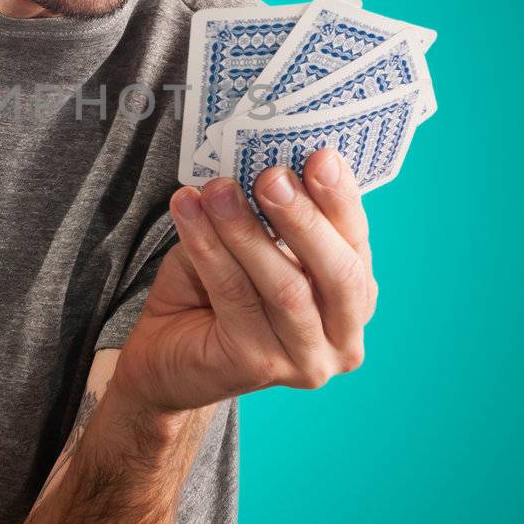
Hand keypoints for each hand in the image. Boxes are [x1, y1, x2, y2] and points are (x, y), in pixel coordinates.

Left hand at [115, 151, 378, 413]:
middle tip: (272, 177)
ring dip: (246, 230)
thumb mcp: (254, 244)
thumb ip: (271, 214)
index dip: (340, 200)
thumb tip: (268, 160)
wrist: (166, 353)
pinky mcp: (258, 366)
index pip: (356, 245)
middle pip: (337, 274)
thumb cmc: (216, 291)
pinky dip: (208, 247)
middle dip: (304, 219)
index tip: (321, 157)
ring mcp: (305, 360)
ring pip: (285, 288)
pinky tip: (188, 211)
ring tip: (218, 190)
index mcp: (354, 299)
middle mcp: (342, 338)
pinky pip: (234, 296)